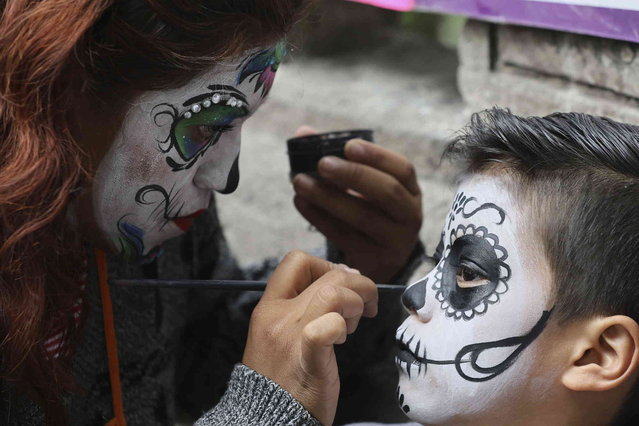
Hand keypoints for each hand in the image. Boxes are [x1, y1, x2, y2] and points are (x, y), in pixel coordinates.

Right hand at [243, 251, 377, 425]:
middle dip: (356, 284)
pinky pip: (323, 330)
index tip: (342, 285)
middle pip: (327, 274)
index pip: (297, 261)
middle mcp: (277, 316)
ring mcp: (291, 337)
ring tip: (352, 326)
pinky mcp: (308, 361)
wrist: (264, 419)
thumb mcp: (280, 332)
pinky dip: (338, 326)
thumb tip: (344, 276)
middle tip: (363, 308)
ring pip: (332, 292)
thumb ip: (303, 306)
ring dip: (355, 303)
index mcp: (269, 307)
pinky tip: (341, 337)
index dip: (327, 265)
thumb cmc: (281, 376)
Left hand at [292, 126, 422, 282]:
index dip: (377, 156)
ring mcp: (395, 241)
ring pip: (364, 217)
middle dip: (353, 175)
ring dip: (329, 197)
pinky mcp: (375, 260)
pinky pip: (345, 236)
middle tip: (322, 164)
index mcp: (411, 191)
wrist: (378, 259)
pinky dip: (319, 217)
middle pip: (387, 192)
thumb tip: (304, 133)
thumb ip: (336, 156)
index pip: (403, 169)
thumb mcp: (362, 186)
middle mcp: (410, 215)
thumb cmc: (367, 210)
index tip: (348, 146)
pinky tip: (301, 202)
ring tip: (300, 182)